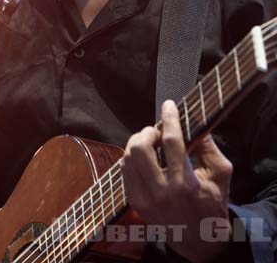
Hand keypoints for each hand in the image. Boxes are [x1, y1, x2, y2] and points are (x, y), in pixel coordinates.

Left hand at [122, 100, 232, 261]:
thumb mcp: (220, 174)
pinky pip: (124, 170)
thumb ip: (210, 147)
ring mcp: (144, 199)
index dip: (169, 119)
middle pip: (140, 148)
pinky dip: (131, 157)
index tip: (169, 105)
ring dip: (138, 142)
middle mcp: (161, 192)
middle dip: (147, 132)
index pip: (171, 142)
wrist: (199, 240)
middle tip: (157, 131)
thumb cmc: (212, 204)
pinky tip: (144, 157)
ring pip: (128, 157)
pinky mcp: (135, 202)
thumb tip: (195, 123)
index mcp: (185, 184)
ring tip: (150, 142)